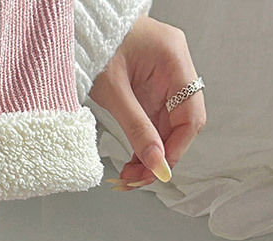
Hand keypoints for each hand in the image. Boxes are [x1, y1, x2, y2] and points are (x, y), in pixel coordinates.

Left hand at [87, 13, 206, 189]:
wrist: (81, 29)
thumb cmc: (95, 44)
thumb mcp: (113, 91)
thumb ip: (136, 127)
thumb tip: (154, 160)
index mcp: (173, 59)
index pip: (191, 114)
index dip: (177, 147)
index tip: (158, 169)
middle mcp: (174, 69)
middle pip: (181, 124)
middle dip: (162, 155)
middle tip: (139, 179)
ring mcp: (163, 80)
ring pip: (167, 128)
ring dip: (151, 154)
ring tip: (130, 176)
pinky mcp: (149, 90)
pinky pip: (153, 123)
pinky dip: (143, 144)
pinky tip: (131, 162)